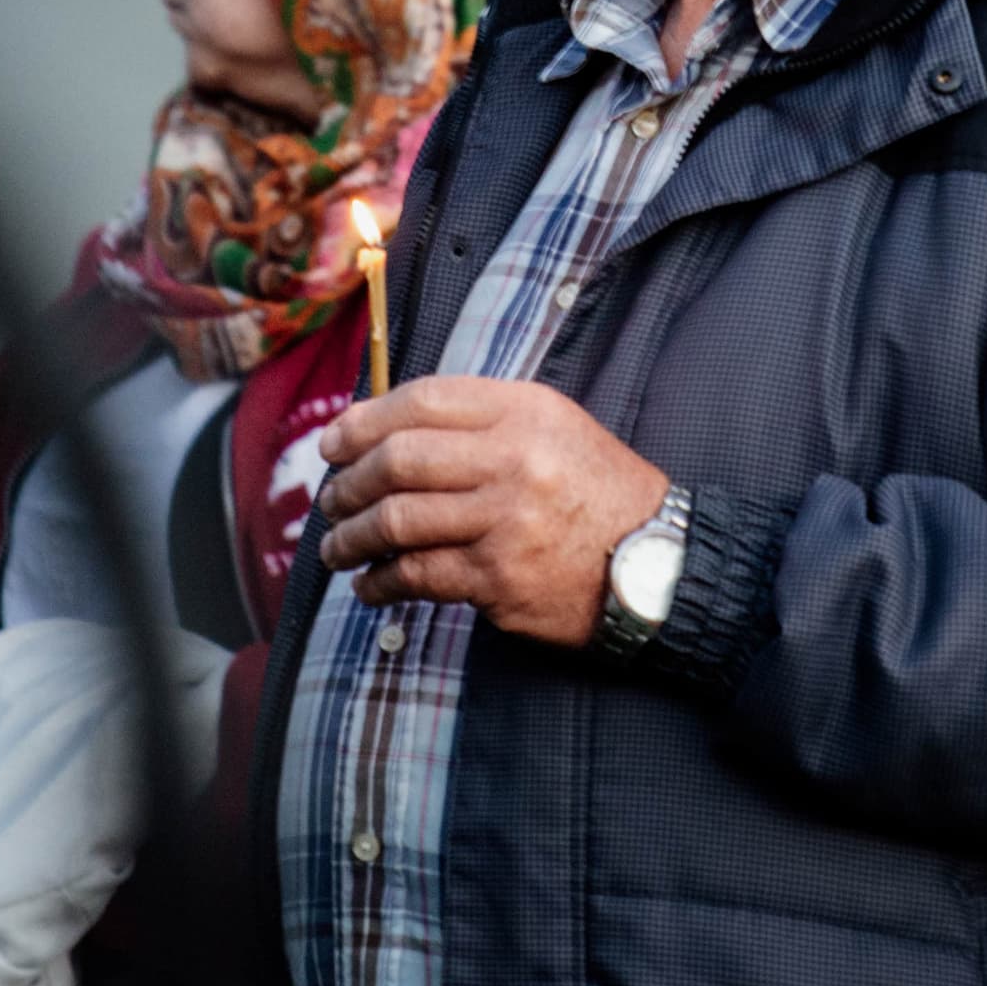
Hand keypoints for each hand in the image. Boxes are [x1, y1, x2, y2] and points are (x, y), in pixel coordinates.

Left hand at [316, 376, 670, 647]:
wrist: (655, 562)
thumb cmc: (596, 492)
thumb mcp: (553, 428)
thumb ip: (482, 420)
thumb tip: (386, 429)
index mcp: (524, 410)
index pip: (423, 400)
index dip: (364, 420)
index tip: (334, 442)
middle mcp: (513, 458)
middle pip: (398, 459)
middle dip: (348, 482)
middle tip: (331, 499)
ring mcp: (504, 519)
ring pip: (397, 519)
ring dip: (352, 536)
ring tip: (339, 546)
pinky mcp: (498, 576)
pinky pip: (417, 574)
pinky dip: (380, 581)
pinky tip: (371, 585)